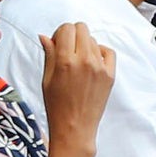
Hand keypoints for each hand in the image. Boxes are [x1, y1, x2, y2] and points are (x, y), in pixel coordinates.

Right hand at [40, 23, 114, 151]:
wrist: (74, 128)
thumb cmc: (57, 106)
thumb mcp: (47, 79)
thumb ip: (49, 54)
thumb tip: (45, 36)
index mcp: (65, 61)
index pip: (66, 28)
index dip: (60, 33)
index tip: (58, 43)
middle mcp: (84, 61)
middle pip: (82, 28)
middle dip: (73, 35)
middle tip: (68, 49)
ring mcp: (99, 68)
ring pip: (93, 40)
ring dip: (85, 45)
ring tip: (78, 62)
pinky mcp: (110, 75)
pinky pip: (108, 52)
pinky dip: (100, 52)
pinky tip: (92, 62)